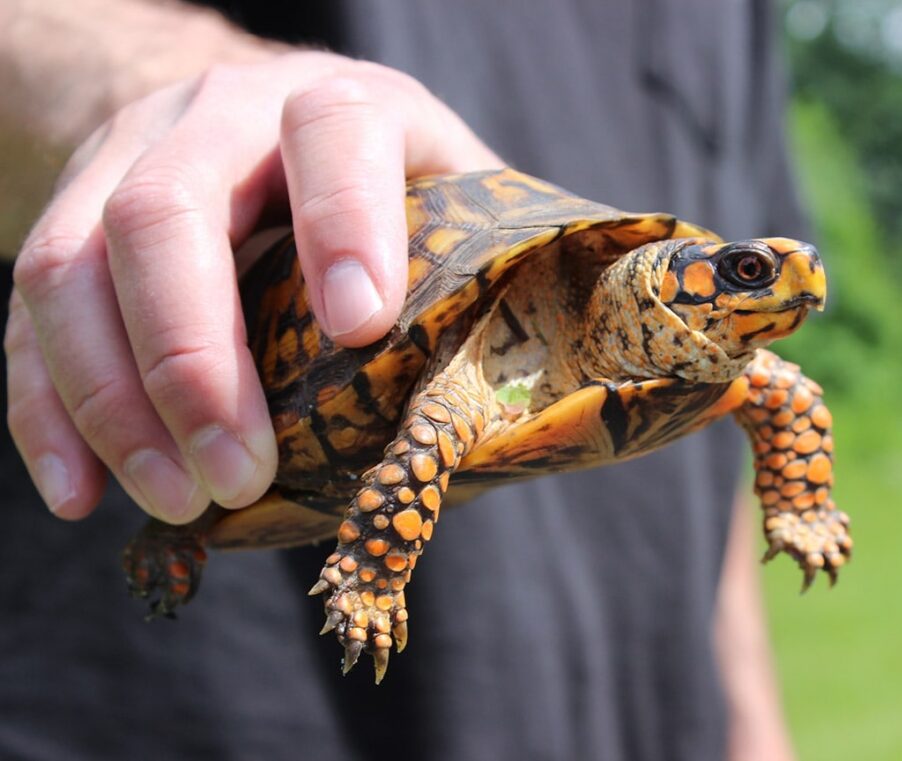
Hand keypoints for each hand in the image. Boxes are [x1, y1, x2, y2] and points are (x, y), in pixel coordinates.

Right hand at [5, 50, 502, 523]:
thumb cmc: (385, 193)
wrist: (258, 125)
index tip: (359, 329)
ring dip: (112, 403)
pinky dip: (48, 415)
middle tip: (237, 475)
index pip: (331, 130)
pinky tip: (84, 494)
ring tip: (177, 500)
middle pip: (162, 212)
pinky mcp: (68, 226)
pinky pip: (26, 320)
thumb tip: (500, 426)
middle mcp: (216, 120)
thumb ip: (471, 289)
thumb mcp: (447, 210)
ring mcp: (124, 165)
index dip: (343, 223)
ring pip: (69, 268)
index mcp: (339, 105)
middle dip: (192, 360)